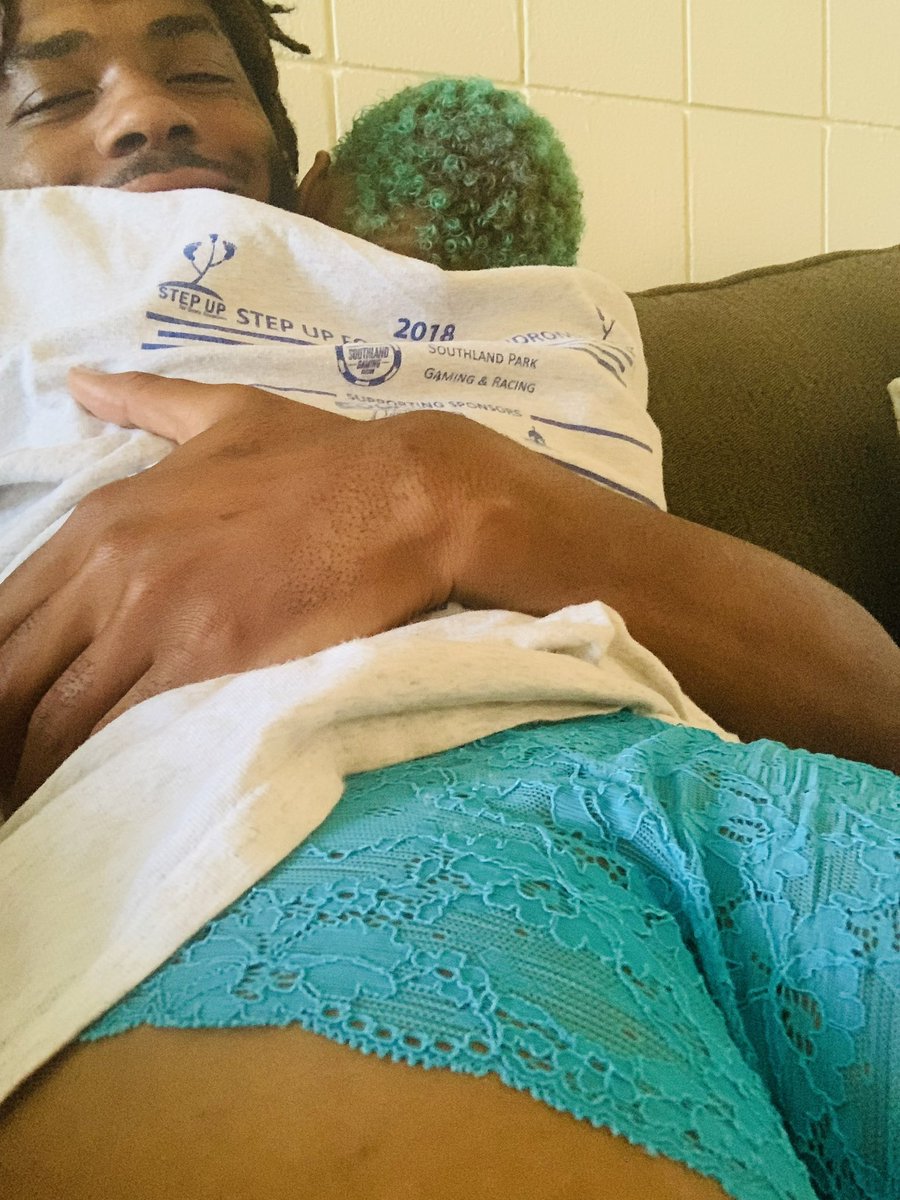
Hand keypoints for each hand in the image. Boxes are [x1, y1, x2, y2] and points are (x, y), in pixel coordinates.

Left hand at [0, 369, 462, 807]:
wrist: (411, 496)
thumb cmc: (325, 460)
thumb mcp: (225, 414)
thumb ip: (144, 403)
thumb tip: (81, 381)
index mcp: (103, 520)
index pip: (0, 617)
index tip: (7, 718)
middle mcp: (111, 568)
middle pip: (8, 674)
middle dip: (2, 730)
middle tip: (6, 778)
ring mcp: (155, 618)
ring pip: (53, 716)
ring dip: (33, 768)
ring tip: (30, 809)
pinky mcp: (207, 664)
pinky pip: (122, 736)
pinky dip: (97, 777)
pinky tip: (90, 804)